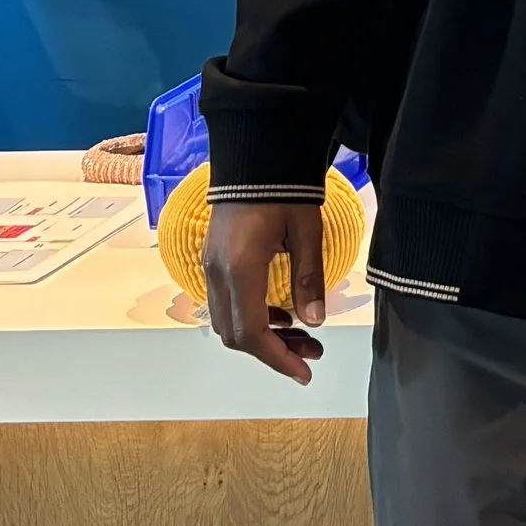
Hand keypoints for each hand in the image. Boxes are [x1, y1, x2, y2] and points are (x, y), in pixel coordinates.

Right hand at [204, 199, 328, 383]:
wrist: (255, 154)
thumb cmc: (284, 188)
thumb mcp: (306, 232)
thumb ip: (309, 278)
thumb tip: (315, 322)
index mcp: (240, 269)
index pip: (252, 333)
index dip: (278, 358)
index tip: (304, 372)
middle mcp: (217, 274)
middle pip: (235, 334)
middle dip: (273, 351)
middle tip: (311, 353)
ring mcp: (210, 267)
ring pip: (228, 321)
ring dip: (263, 336)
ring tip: (303, 336)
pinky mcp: (213, 259)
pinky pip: (226, 303)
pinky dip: (251, 316)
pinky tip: (281, 312)